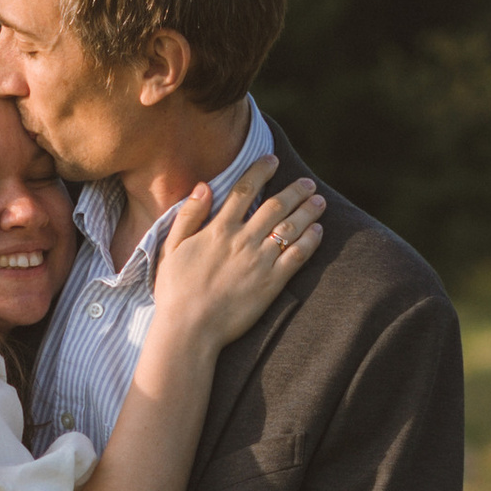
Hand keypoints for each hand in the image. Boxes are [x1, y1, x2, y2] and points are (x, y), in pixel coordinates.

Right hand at [149, 159, 324, 350]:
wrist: (189, 329)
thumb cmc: (175, 291)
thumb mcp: (171, 248)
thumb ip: (188, 216)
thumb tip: (204, 186)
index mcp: (218, 230)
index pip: (244, 190)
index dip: (260, 171)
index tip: (272, 160)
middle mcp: (243, 240)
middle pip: (275, 206)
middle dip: (295, 190)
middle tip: (308, 183)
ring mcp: (260, 261)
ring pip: (291, 227)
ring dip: (308, 211)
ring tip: (319, 201)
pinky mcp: (272, 283)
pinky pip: (298, 256)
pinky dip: (311, 241)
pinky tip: (318, 232)